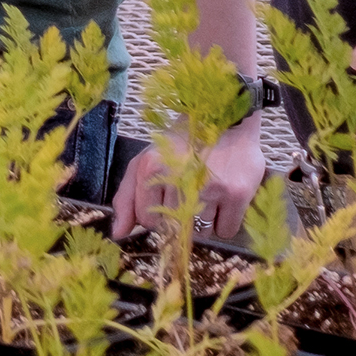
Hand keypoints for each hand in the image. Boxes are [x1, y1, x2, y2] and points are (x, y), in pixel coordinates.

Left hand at [111, 122, 270, 240]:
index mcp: (152, 167)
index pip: (146, 220)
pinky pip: (225, 232)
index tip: (165, 203)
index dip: (155, 217)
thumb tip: (118, 234)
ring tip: (207, 195)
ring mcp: (210, 187)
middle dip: (179, 219)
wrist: (226, 121)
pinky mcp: (237, 195)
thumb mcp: (146, 161)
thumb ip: (126, 197)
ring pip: (200, 234)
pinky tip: (223, 200)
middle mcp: (179, 177)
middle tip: (188, 196)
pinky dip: (224, 222)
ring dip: (203, 222)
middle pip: (173, 229)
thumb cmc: (181, 145)